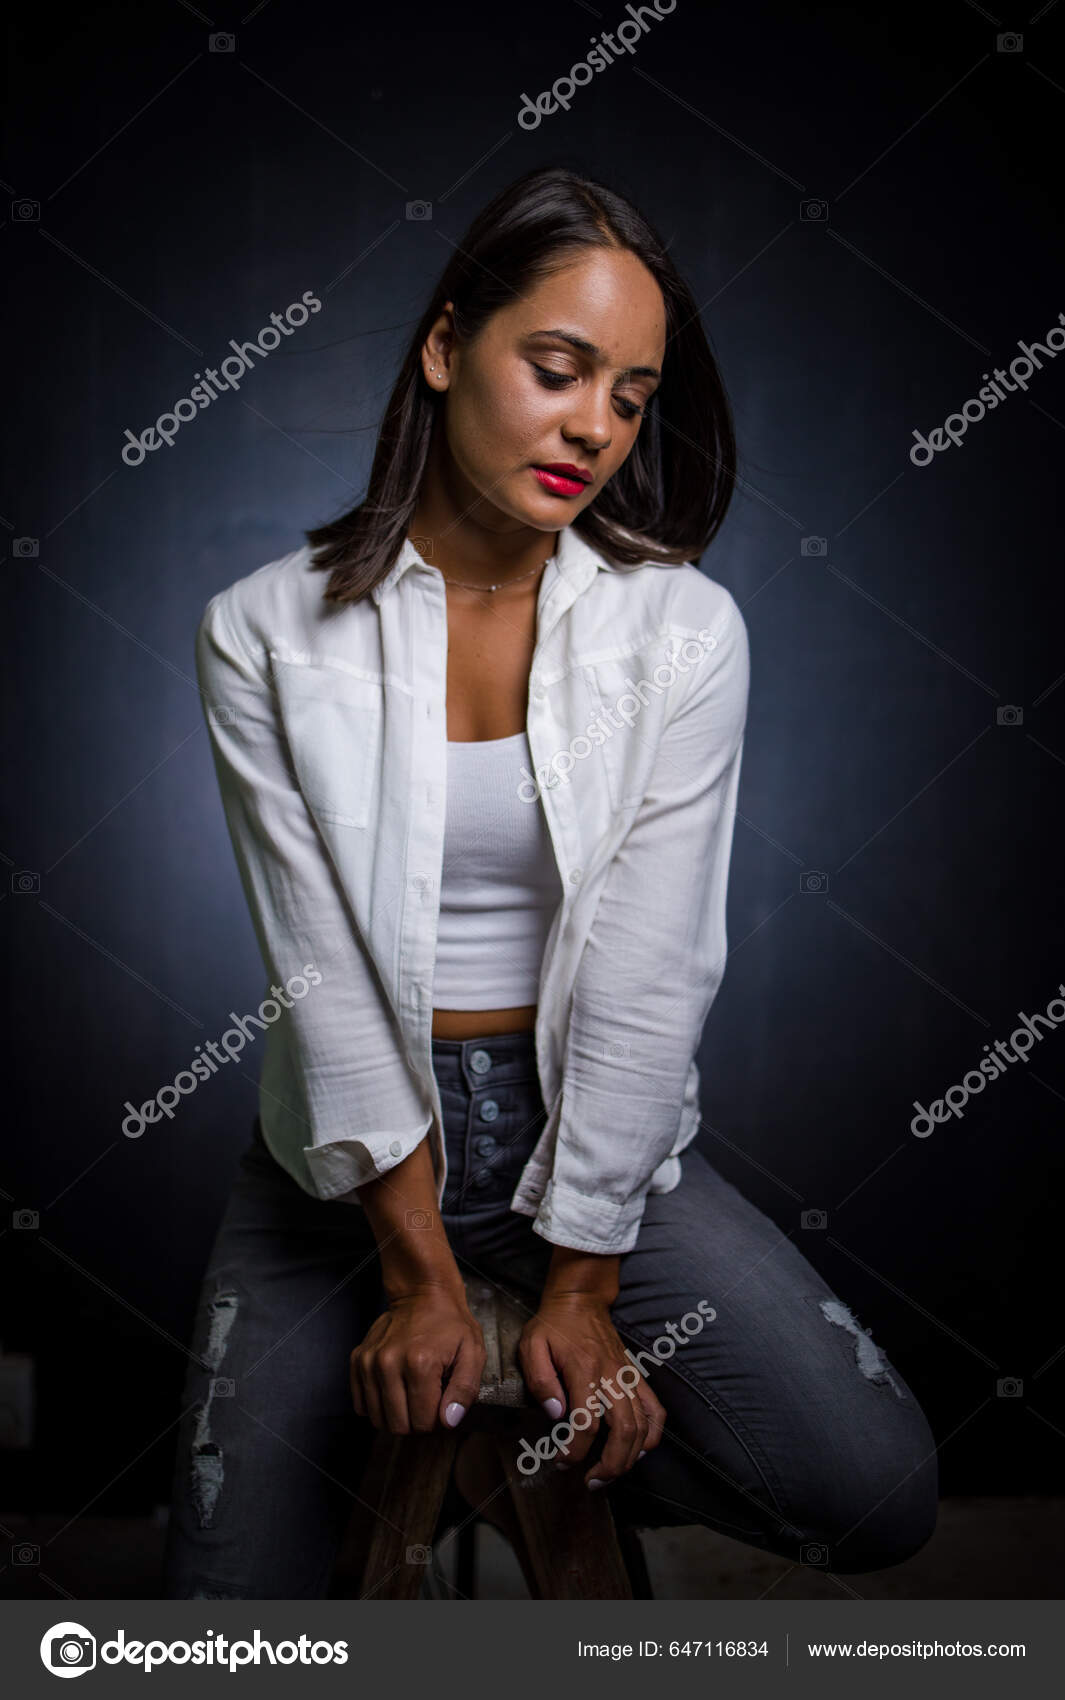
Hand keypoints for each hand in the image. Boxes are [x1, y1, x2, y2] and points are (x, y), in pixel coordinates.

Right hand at [350, 1281, 485, 1433]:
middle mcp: (388, 1364)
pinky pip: (360, 1405)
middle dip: (416, 1420)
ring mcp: (368, 1362)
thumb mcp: (472, 1352)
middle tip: (428, 1398)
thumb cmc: (450, 1324)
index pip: (423, 1423)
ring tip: (411, 1392)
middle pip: (398, 1425)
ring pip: (377, 1419)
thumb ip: (465, 1390)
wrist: (423, 1294)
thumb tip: (448, 1422)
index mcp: (420, 1364)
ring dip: (396, 1413)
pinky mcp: (357, 1360)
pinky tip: (394, 1389)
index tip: (442, 1401)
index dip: (436, 1419)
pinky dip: (378, 1404)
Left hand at [518, 1293, 665, 1487]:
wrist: (580, 1300)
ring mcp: (628, 1377)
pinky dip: (653, 1435)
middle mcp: (611, 1375)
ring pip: (644, 1426)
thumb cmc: (553, 1326)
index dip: (575, 1450)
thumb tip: (557, 1413)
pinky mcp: (636, 1377)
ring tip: (610, 1473)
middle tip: (592, 1481)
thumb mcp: (532, 1346)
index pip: (587, 1422)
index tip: (561, 1461)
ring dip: (630, 1458)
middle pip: (625, 1430)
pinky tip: (638, 1451)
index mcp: (584, 1369)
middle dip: (611, 1465)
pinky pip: (656, 1410)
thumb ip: (541, 1381)